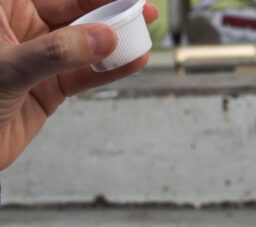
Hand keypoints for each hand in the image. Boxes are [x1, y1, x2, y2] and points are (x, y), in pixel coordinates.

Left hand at [0, 0, 158, 169]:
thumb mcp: (8, 69)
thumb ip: (57, 53)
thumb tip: (102, 38)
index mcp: (0, 9)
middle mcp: (17, 28)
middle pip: (73, 10)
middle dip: (109, 10)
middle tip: (142, 10)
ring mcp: (36, 57)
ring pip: (83, 43)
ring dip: (114, 41)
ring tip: (142, 35)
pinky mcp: (48, 88)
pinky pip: (85, 75)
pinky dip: (110, 71)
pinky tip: (133, 61)